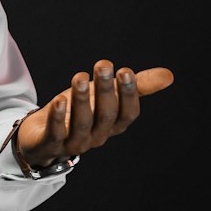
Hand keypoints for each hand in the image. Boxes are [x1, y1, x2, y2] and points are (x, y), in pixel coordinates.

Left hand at [15, 60, 173, 168]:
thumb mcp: (104, 95)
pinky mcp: (49, 145)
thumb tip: (169, 75)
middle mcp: (96, 137)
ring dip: (82, 100)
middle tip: (103, 65)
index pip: (127, 114)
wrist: (40, 135)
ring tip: (80, 77)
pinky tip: (59, 99)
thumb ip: (134, 86)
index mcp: (112, 126)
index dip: (128, 94)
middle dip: (105, 91)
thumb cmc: (78, 111)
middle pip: (105, 116)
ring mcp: (73, 144)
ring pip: (81, 124)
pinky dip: (58, 118)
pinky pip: (56, 133)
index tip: (125, 71)